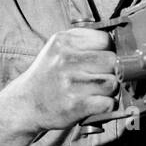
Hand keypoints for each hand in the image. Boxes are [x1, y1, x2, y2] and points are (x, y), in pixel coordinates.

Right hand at [0, 28, 118, 134]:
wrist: (24, 105)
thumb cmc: (49, 75)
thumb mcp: (58, 49)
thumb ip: (85, 42)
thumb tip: (121, 45)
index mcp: (63, 42)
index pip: (106, 40)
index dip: (107, 51)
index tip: (98, 60)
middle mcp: (65, 60)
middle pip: (112, 61)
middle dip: (110, 71)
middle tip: (96, 77)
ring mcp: (70, 83)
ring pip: (112, 83)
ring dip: (108, 90)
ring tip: (93, 91)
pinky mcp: (75, 106)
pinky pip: (108, 103)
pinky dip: (106, 106)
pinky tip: (94, 104)